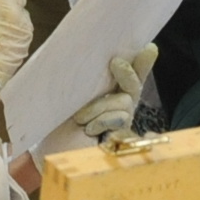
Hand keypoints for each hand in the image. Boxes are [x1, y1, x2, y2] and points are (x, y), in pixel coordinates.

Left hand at [34, 44, 157, 163]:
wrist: (50, 151)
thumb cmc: (56, 122)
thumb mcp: (68, 95)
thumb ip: (84, 79)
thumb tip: (88, 52)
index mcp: (106, 94)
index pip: (128, 75)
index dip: (142, 62)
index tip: (149, 48)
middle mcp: (117, 107)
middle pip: (133, 85)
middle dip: (127, 71)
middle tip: (115, 62)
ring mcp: (121, 123)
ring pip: (125, 100)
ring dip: (100, 106)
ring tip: (80, 118)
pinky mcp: (121, 137)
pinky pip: (120, 117)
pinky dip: (101, 121)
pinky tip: (88, 129)